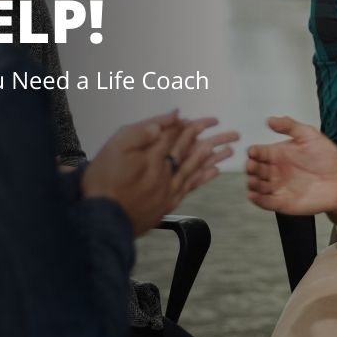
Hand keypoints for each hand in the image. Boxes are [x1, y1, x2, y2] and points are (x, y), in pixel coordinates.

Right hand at [82, 111, 237, 234]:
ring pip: (198, 168)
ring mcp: (168, 188)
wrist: (103, 218)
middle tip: (234, 134)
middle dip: (215, 140)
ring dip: (215, 158)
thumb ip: (144, 131)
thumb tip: (169, 118)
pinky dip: (204, 177)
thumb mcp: (116, 146)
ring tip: (231, 150)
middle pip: (195, 151)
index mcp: (154, 155)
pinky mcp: (167, 202)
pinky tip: (214, 171)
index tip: (210, 120)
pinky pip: (191, 186)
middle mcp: (166, 171)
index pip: (179, 135)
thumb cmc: (103, 182)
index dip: (194, 126)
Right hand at [245, 116, 336, 215]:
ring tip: (253, 181)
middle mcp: (275, 170)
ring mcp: (278, 187)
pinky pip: (266, 202)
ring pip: (258, 186)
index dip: (254, 152)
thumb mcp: (309, 135)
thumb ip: (290, 126)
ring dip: (252, 184)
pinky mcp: (282, 202)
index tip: (252, 152)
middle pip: (256, 169)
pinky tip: (255, 195)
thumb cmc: (327, 158)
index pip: (259, 153)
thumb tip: (270, 120)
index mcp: (278, 154)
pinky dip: (258, 200)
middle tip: (251, 166)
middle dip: (251, 168)